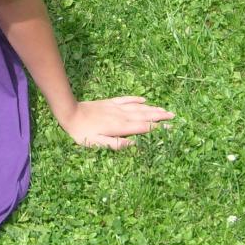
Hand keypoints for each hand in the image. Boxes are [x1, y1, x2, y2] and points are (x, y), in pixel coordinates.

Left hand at [59, 96, 174, 149]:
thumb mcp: (96, 143)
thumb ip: (115, 144)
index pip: (143, 128)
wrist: (71, 113)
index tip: (170, 127)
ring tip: (164, 109)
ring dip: (152, 108)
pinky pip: (126, 100)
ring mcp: (116, 108)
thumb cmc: (82, 133)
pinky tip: (144, 99)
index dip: (157, 127)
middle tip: (174, 116)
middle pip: (144, 116)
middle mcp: (121, 116)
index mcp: (120, 127)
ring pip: (138, 108)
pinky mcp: (110, 103)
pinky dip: (136, 99)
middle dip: (159, 116)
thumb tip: (134, 144)